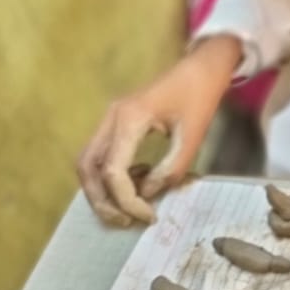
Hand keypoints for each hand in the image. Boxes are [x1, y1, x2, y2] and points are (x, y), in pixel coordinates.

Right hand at [76, 35, 242, 225]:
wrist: (201, 67)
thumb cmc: (200, 97)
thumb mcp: (193, 136)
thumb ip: (170, 170)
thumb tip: (148, 195)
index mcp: (130, 118)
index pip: (113, 171)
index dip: (126, 200)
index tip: (149, 215)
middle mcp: (111, 118)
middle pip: (87, 169)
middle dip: (102, 201)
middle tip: (126, 221)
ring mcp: (109, 118)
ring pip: (88, 163)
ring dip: (100, 191)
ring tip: (126, 210)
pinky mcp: (115, 122)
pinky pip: (99, 155)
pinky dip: (109, 176)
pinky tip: (136, 184)